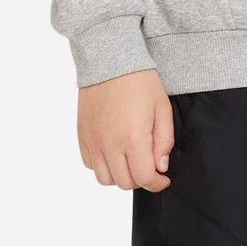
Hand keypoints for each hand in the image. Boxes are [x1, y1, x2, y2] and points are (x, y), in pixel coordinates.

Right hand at [76, 68, 173, 190]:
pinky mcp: (82, 136)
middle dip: (141, 179)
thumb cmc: (140, 82)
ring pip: (105, 178)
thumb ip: (164, 141)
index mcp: (132, 138)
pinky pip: (90, 164)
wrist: (110, 62)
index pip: (144, 178)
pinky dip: (103, 165)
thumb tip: (160, 166)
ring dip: (120, 175)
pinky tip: (114, 151)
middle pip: (124, 182)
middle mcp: (109, 144)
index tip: (163, 179)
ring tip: (131, 160)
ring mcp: (92, 141)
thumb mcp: (162, 109)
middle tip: (149, 165)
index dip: (156, 183)